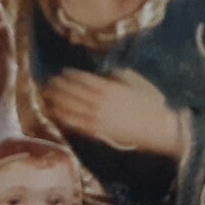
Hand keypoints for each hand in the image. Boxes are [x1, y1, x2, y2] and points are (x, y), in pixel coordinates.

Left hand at [42, 69, 185, 157]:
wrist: (157, 127)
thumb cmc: (148, 102)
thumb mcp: (133, 81)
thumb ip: (115, 76)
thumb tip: (103, 75)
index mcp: (107, 87)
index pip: (81, 79)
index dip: (69, 76)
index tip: (61, 73)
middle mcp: (97, 102)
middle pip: (71, 92)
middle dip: (58, 87)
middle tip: (48, 82)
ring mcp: (96, 117)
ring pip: (69, 107)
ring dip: (56, 100)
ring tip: (46, 95)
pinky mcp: (97, 131)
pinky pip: (75, 123)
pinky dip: (63, 117)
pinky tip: (55, 112)